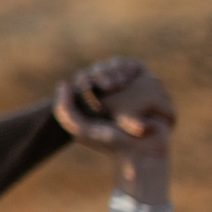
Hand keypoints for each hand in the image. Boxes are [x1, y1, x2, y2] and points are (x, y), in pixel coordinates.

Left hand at [56, 57, 173, 204]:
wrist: (146, 148)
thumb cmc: (112, 142)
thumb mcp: (80, 129)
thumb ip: (65, 110)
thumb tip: (64, 84)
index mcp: (91, 100)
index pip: (85, 77)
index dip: (88, 78)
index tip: (92, 88)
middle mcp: (109, 92)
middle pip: (100, 67)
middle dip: (104, 73)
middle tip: (112, 86)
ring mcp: (129, 87)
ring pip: (117, 63)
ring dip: (117, 69)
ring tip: (120, 84)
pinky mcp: (147, 83)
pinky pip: (135, 64)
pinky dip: (130, 67)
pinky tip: (129, 79)